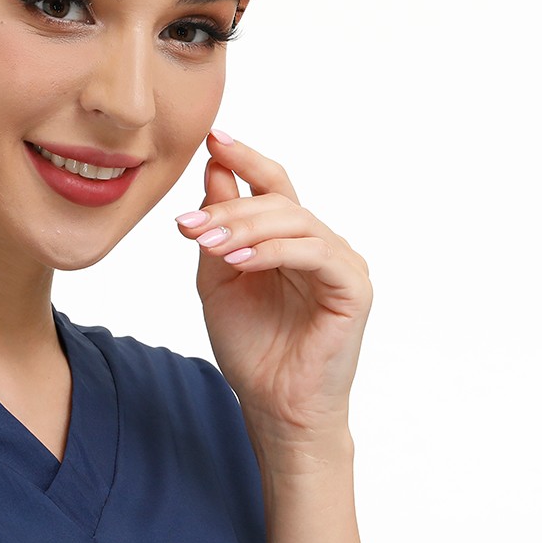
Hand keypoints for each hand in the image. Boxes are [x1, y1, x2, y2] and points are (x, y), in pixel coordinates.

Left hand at [174, 130, 372, 457]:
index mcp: (289, 238)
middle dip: (228, 206)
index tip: (212, 137)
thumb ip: (218, 227)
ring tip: (206, 243)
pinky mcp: (353, 288)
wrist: (274, 406)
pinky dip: (272, 252)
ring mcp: (341, 263)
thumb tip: (213, 170)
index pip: (271, 183)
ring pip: (293, 221)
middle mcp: (319, 243)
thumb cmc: (251, 346)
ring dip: (244, 227)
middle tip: (188, 224)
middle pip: (277, 199)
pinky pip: (313, 253)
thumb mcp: (219, 277)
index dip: (244, 156)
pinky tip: (238, 261)